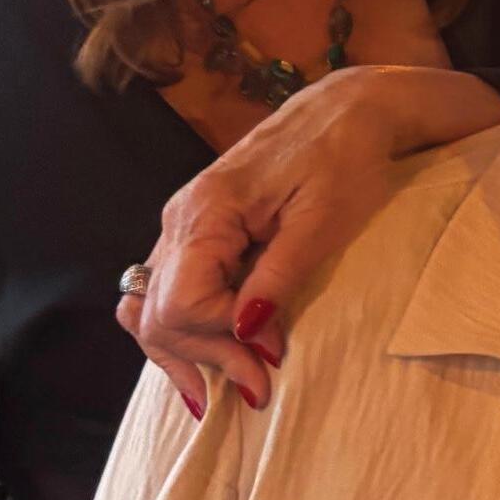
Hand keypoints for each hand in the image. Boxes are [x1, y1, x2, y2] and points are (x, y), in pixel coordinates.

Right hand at [122, 66, 499, 412]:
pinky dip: (185, 327)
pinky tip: (210, 356)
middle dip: (203, 357)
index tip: (272, 356)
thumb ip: (278, 277)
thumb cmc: (345, 157)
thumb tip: (244, 333)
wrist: (347, 109)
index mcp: (206, 212)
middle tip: (258, 389)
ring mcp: (183, 223)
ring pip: (151, 306)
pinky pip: (169, 289)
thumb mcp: (322, 222)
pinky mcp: (199, 229)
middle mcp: (180, 218)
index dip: (220, 339)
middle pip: (156, 312)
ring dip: (187, 351)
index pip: (180, 301)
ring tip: (225, 390)